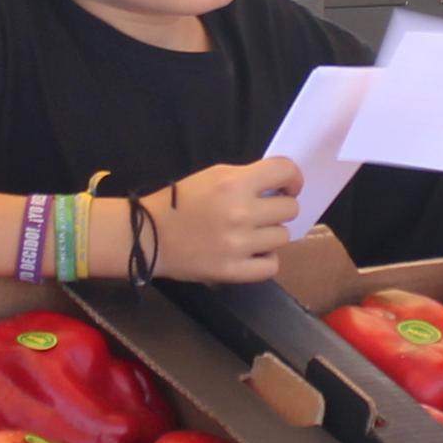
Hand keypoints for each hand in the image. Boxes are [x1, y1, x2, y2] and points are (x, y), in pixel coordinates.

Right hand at [144, 161, 301, 282]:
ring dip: (270, 234)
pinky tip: (252, 253)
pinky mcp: (233, 271)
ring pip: (283, 237)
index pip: (285, 171)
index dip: (293, 178)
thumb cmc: (180, 202)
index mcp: (233, 184)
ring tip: (251, 234)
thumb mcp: (212, 176)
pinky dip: (265, 259)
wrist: (150, 236)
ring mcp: (239, 245)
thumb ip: (246, 178)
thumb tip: (280, 186)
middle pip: (290, 208)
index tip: (287, 186)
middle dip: (279, 208)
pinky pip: (271, 265)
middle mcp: (241, 213)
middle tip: (263, 212)